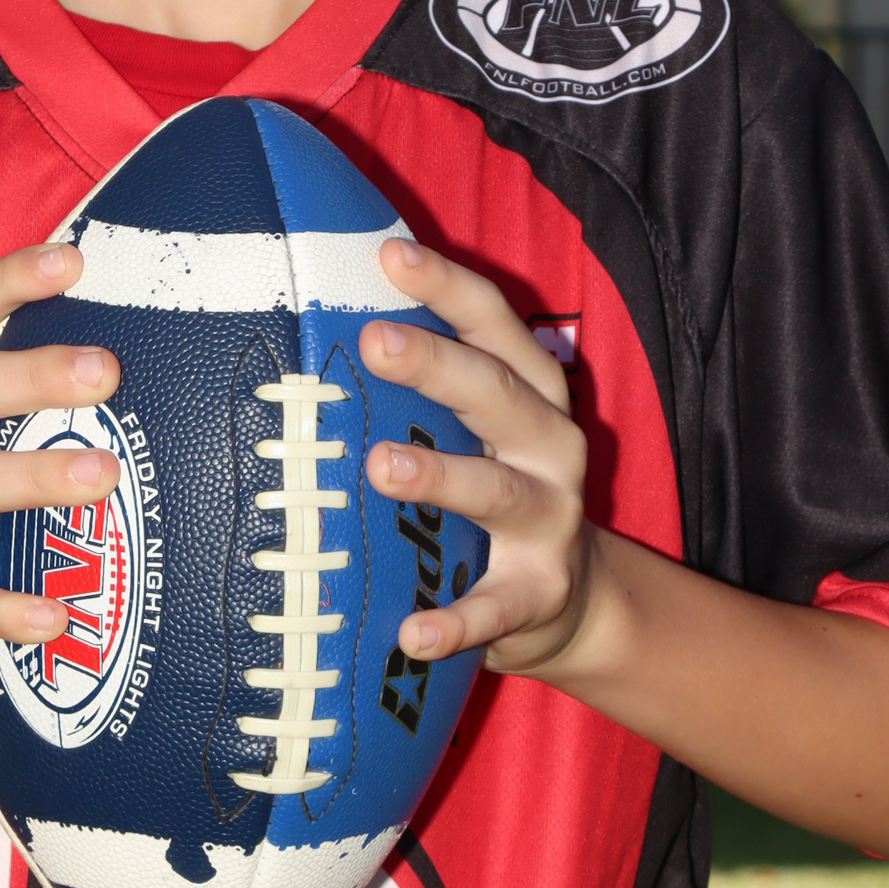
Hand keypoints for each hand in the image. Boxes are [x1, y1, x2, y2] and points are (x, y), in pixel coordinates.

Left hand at [359, 239, 596, 673]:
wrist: (572, 599)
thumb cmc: (492, 488)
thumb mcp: (474, 430)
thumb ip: (421, 386)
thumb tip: (316, 323)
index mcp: (529, 390)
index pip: (492, 323)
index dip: (445, 285)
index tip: (389, 254)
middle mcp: (548, 444)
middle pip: (496, 393)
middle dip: (436, 365)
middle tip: (374, 342)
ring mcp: (551, 521)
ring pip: (497, 492)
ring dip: (441, 478)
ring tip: (381, 467)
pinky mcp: (540, 593)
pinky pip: (495, 608)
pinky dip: (456, 622)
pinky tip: (412, 633)